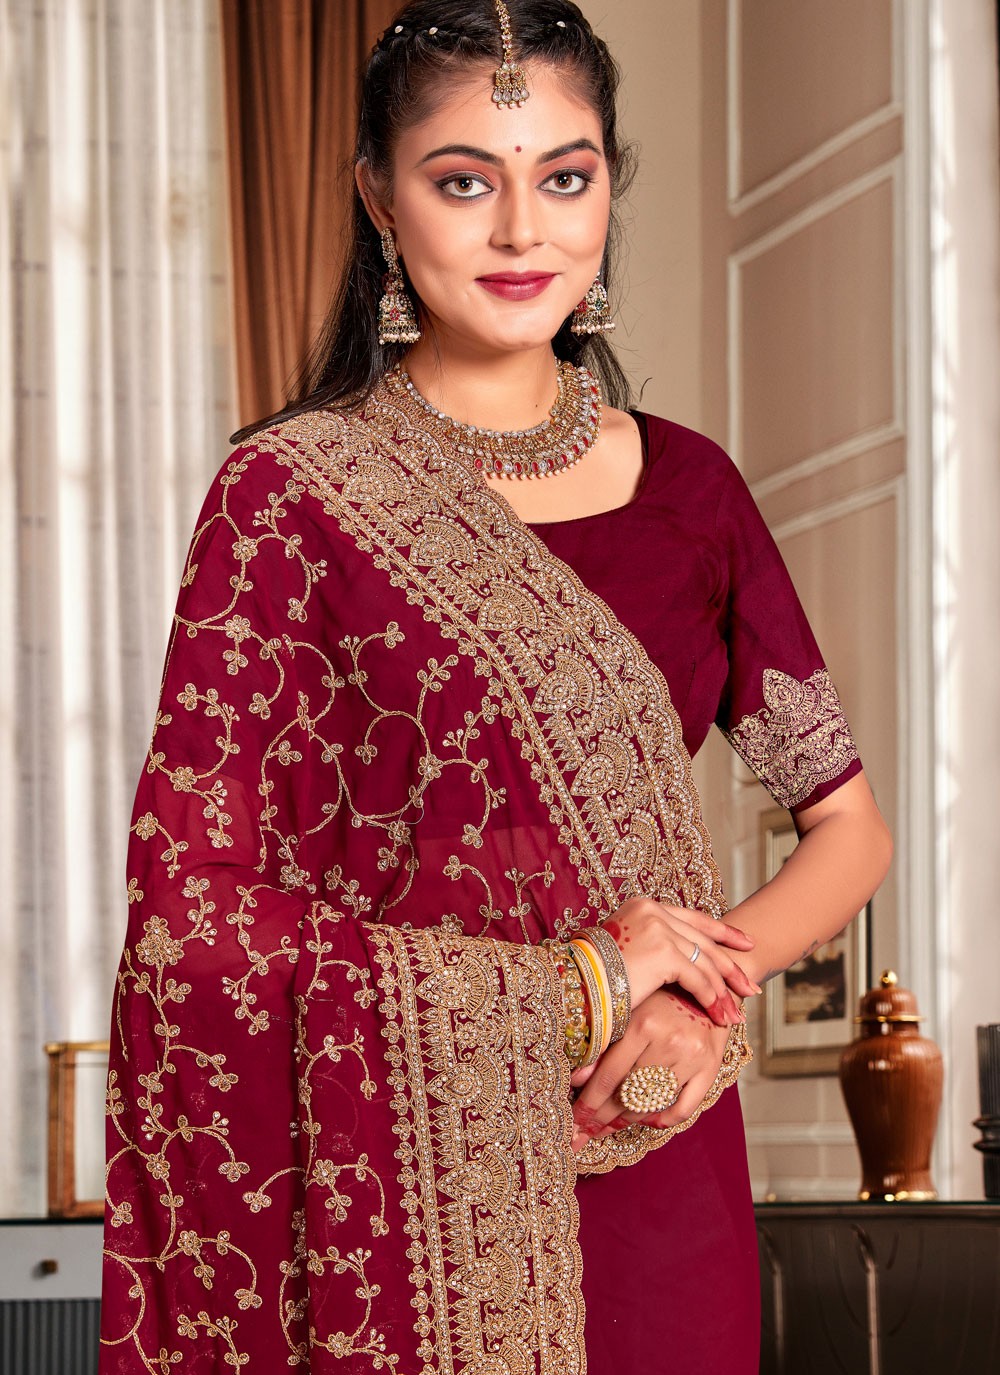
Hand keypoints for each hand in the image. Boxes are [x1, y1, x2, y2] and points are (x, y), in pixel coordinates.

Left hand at [569, 987, 732, 1151]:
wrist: (706, 990)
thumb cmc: (661, 1000)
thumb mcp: (630, 1012)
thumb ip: (604, 1045)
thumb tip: (576, 1080)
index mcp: (643, 1023)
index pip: (610, 1076)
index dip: (589, 1104)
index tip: (574, 1122)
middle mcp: (669, 1040)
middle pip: (628, 1093)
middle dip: (602, 1118)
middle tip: (583, 1134)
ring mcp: (692, 1057)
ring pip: (652, 1103)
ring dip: (627, 1120)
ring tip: (607, 1129)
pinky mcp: (710, 1068)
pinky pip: (683, 1108)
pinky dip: (663, 1120)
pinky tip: (646, 1122)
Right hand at [602, 896, 759, 1027]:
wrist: (571, 983)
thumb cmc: (590, 976)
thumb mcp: (624, 952)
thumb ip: (650, 948)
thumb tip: (676, 963)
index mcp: (644, 906)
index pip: (694, 918)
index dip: (722, 933)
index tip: (744, 943)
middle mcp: (653, 910)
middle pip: (705, 939)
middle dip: (730, 966)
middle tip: (750, 986)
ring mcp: (659, 928)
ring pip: (704, 962)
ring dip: (723, 991)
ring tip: (735, 1014)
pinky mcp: (663, 951)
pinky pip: (697, 977)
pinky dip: (710, 997)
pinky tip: (718, 1014)